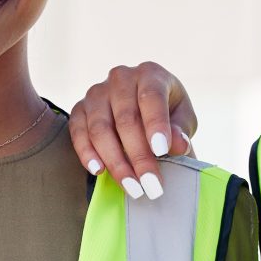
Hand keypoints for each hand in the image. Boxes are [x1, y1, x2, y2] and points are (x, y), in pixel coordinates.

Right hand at [69, 63, 197, 199]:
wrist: (143, 112)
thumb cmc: (167, 115)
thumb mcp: (182, 120)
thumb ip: (181, 131)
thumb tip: (178, 145)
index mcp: (150, 74)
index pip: (151, 97)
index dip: (155, 124)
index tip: (162, 151)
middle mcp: (121, 77)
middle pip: (126, 118)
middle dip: (138, 155)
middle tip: (151, 184)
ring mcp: (96, 92)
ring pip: (100, 128)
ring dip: (115, 161)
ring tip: (132, 187)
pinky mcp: (79, 108)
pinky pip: (78, 132)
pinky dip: (86, 153)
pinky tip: (98, 171)